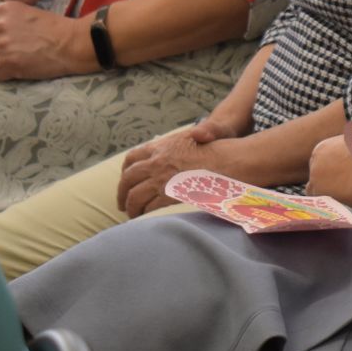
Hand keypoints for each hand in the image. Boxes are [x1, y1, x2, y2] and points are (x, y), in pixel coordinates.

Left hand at [0, 2, 94, 80]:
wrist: (72, 43)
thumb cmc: (56, 28)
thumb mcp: (27, 13)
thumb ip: (7, 20)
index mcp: (3, 10)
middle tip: (11, 51)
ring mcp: (0, 45)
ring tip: (17, 60)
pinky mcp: (6, 63)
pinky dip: (4, 74)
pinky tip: (18, 69)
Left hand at [117, 118, 236, 216]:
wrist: (230, 160)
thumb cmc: (219, 149)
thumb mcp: (200, 135)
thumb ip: (191, 137)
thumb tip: (198, 133)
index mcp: (162, 146)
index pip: (133, 157)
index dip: (125, 170)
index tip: (125, 180)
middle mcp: (157, 161)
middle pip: (128, 178)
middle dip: (121, 192)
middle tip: (122, 203)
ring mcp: (162, 178)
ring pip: (135, 195)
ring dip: (131, 206)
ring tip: (132, 214)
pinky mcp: (169, 194)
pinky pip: (149, 206)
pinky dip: (144, 212)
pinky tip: (146, 217)